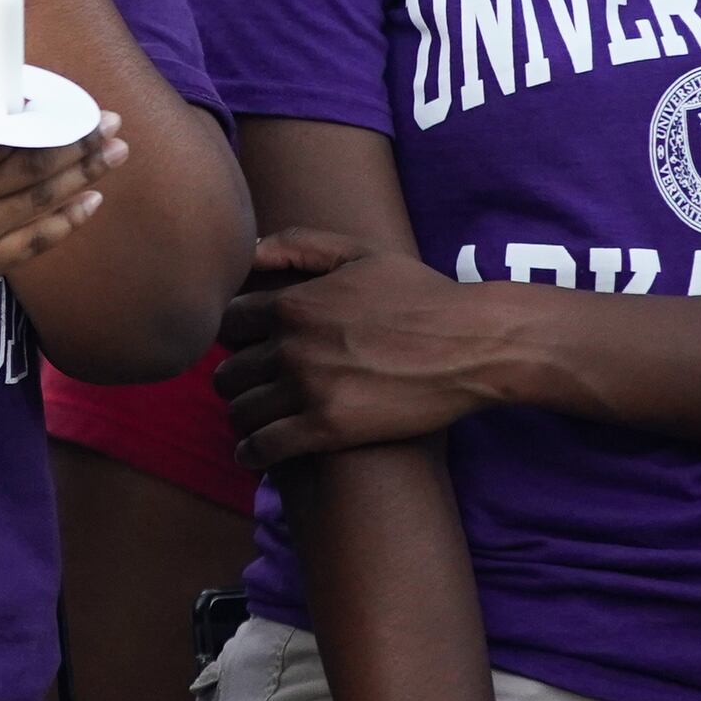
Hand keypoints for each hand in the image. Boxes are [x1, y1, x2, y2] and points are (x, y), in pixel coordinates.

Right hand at [0, 114, 124, 323]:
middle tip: (112, 125)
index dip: (48, 124)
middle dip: (78, 146)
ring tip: (115, 155)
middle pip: (31, 171)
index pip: (6, 142)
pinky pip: (32, 246)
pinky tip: (89, 202)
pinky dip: (65, 224)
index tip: (78, 107)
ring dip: (83, 179)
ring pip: (40, 207)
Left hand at [216, 244, 535, 462]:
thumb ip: (297, 246)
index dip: (234, 337)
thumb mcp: (359, 254)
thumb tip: (246, 253)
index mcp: (293, 302)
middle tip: (250, 388)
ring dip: (242, 416)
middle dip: (235, 379)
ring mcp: (308, 388)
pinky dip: (252, 453)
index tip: (247, 348)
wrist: (472, 344)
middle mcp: (292, 345)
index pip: (228, 323)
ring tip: (254, 420)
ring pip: (241, 410)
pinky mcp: (328, 428)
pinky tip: (254, 454)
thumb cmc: (421, 295)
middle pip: (228, 370)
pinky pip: (264, 447)